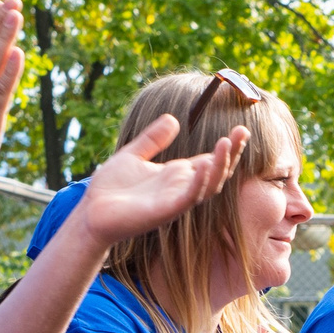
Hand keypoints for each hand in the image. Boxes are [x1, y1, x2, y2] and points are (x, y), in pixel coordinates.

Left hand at [69, 114, 248, 250]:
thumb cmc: (111, 188)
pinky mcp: (165, 211)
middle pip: (217, 171)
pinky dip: (199, 182)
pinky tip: (205, 164)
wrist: (91, 213)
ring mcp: (175, 200)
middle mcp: (181, 188)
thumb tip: (173, 119)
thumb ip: (153, 139)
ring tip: (227, 143)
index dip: (228, 146)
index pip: (211, 160)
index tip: (242, 128)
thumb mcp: (132, 155)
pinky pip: (188, 197)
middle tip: (242, 132)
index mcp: (177, 175)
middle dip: (232, 154)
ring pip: (209, 185)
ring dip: (220, 166)